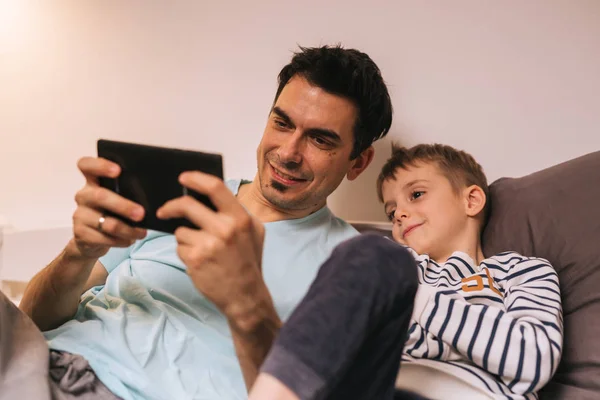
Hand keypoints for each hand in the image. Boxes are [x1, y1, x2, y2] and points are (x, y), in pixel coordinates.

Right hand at [68, 157, 146, 259]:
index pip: (86, 165)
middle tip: (141, 214)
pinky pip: (104, 238)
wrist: (91, 240)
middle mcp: (83, 195)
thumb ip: (127, 192)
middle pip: (100, 196)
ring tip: (142, 233)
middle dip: (124, 206)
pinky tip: (130, 240)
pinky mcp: (80, 233)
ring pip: (107, 222)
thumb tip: (152, 196)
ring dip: (128, 229)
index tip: (117, 170)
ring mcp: (80, 215)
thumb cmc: (111, 213)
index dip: (100, 165)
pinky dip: (121, 240)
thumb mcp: (117, 199)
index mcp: (93, 182)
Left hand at [157, 172, 269, 331]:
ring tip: (201, 249)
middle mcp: (224, 229)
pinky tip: (199, 261)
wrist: (245, 296)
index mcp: (240, 218)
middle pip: (187, 205)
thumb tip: (209, 195)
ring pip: (181, 230)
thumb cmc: (248, 261)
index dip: (196, 179)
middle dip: (171, 206)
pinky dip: (185, 252)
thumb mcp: (253, 231)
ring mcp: (208, 245)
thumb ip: (235, 212)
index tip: (183, 178)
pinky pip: (179, 247)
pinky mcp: (195, 260)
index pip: (215, 187)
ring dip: (184, 237)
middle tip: (164, 211)